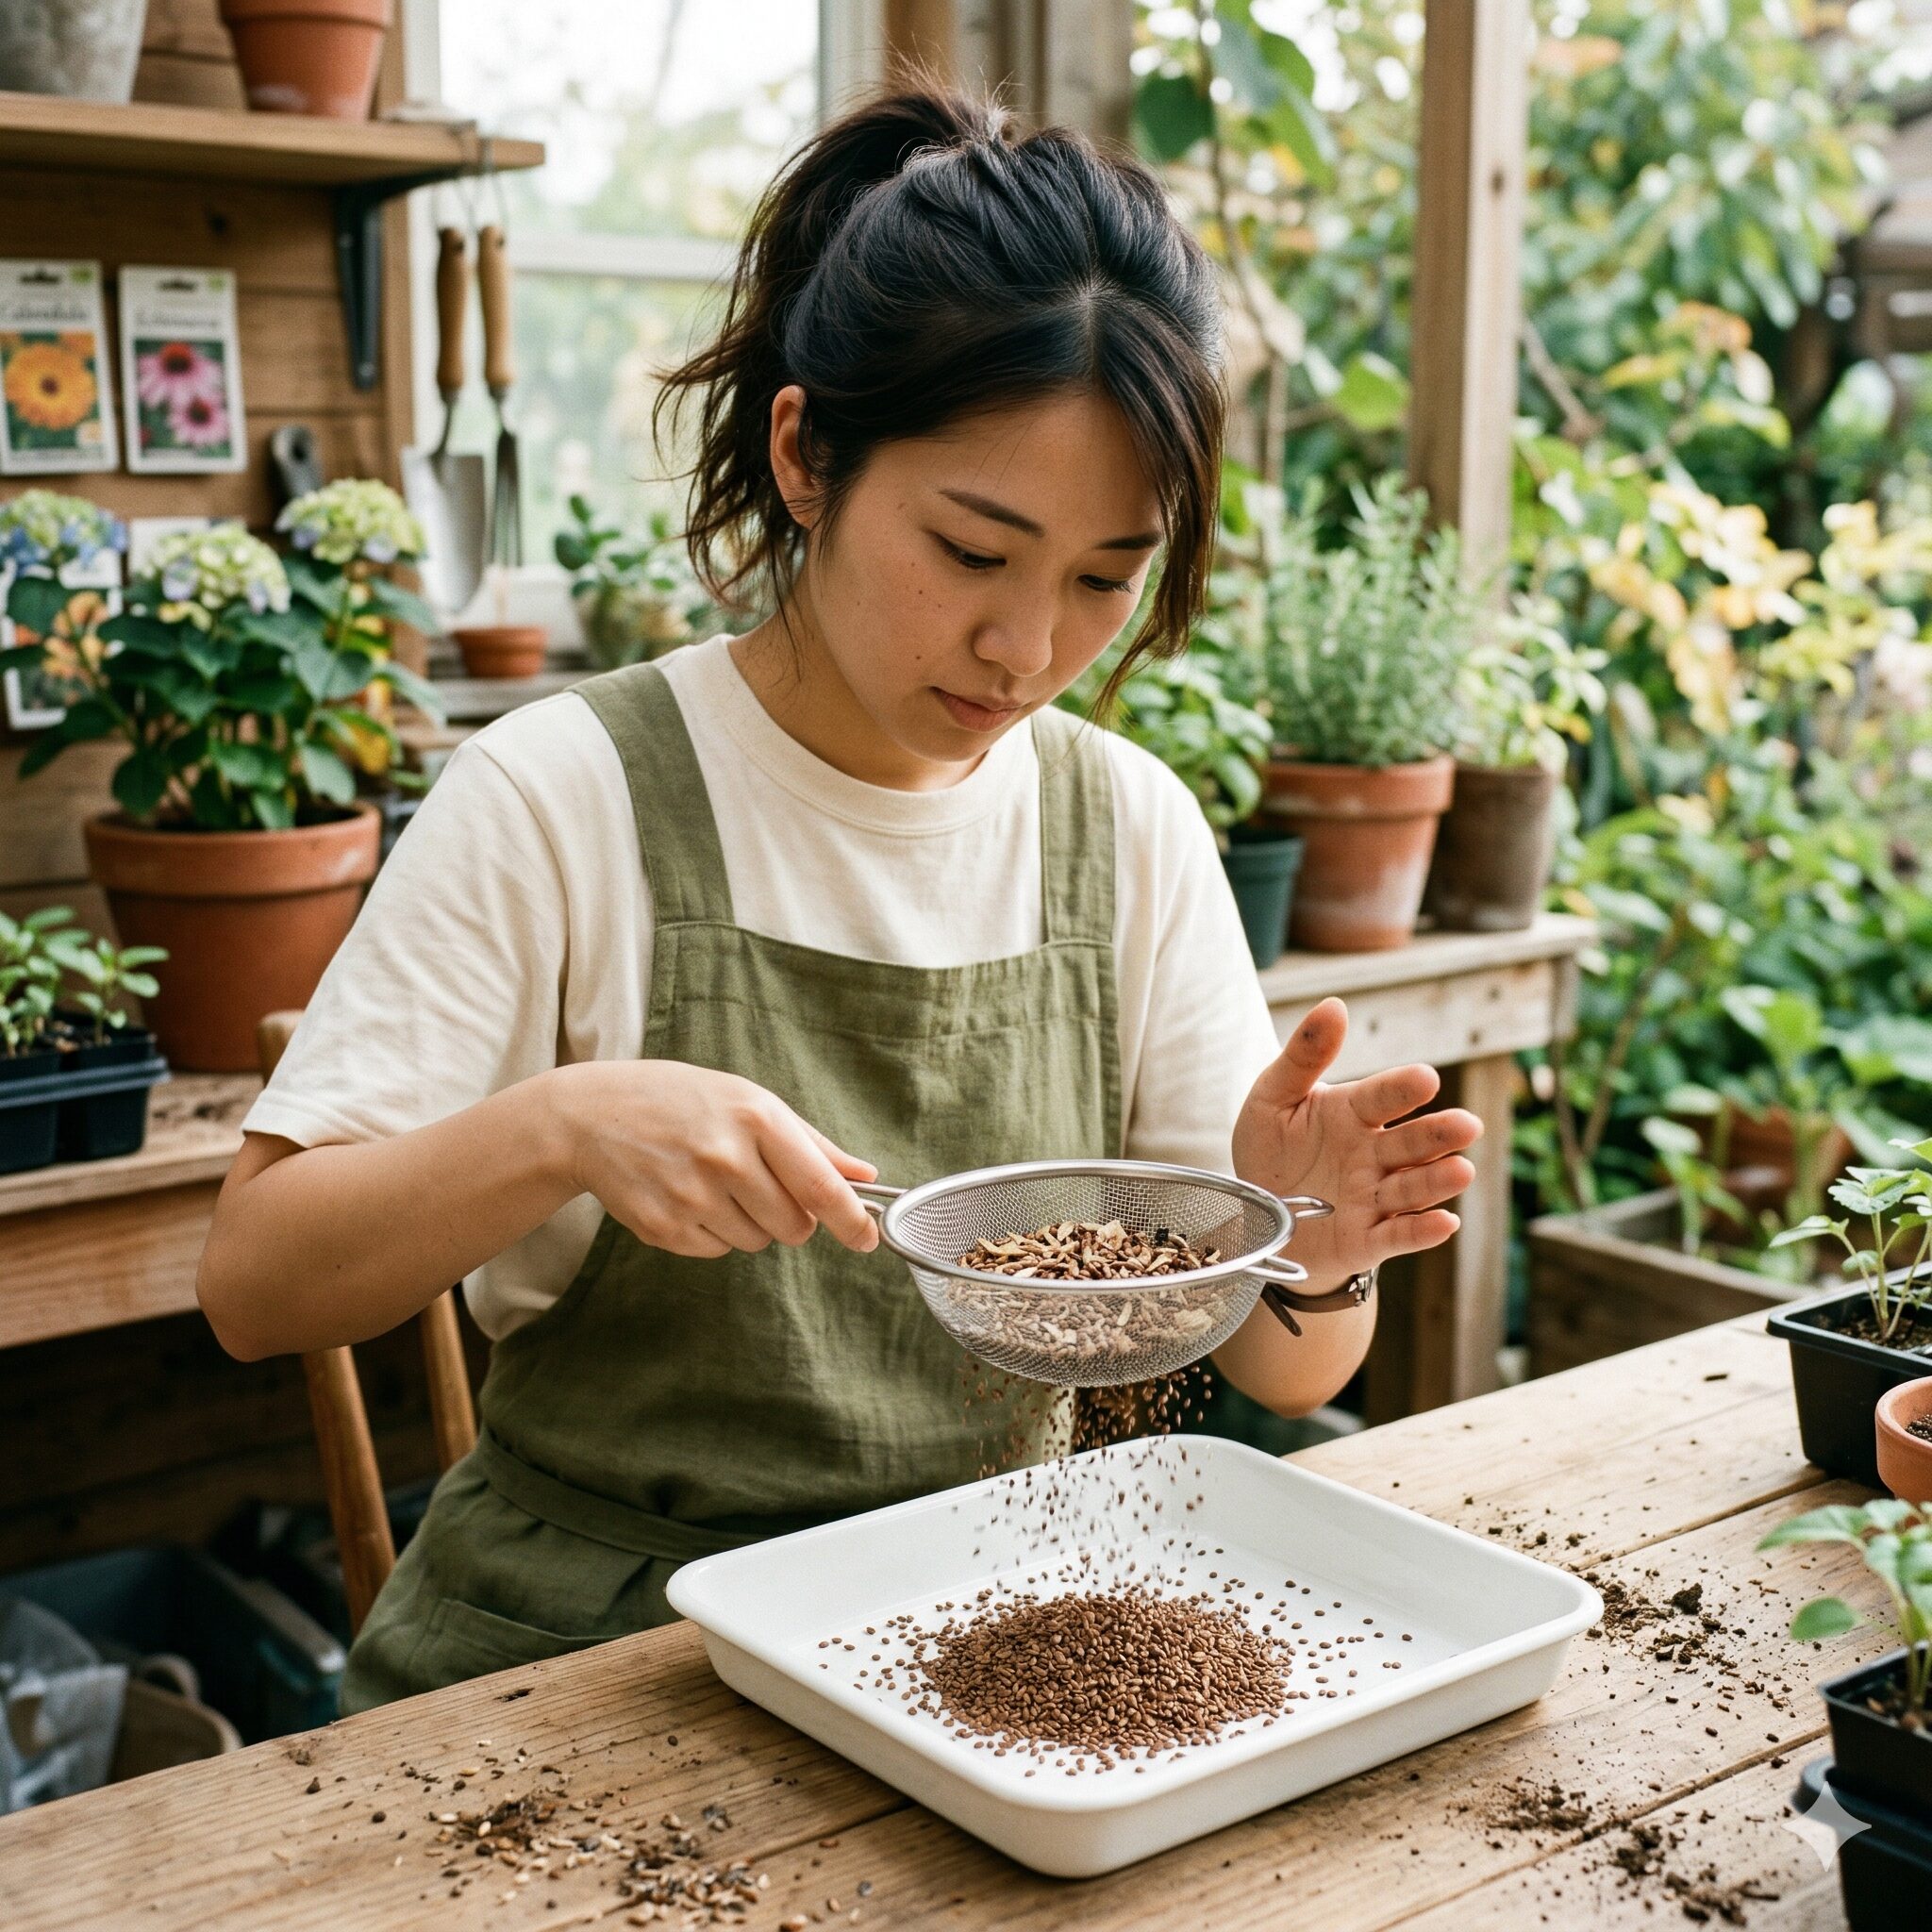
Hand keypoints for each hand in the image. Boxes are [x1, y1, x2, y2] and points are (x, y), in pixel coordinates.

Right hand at [547, 1060, 880, 1258]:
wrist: (592, 1115)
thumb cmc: (681, 1102)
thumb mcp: (748, 1101)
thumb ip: (810, 1143)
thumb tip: (864, 1175)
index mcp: (756, 1118)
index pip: (820, 1186)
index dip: (852, 1220)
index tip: (869, 1237)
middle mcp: (725, 1157)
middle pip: (794, 1226)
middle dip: (792, 1217)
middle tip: (760, 1186)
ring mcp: (691, 1195)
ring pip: (756, 1242)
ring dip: (749, 1223)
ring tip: (714, 1183)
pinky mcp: (663, 1227)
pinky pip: (717, 1251)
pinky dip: (712, 1233)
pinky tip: (686, 1196)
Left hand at [1231, 998, 1480, 1286]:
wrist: (1256, 1214)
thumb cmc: (1271, 1149)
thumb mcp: (1273, 1098)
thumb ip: (1303, 1057)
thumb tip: (1334, 1005)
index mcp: (1353, 1113)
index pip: (1382, 1097)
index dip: (1402, 1089)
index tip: (1425, 1079)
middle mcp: (1372, 1154)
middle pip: (1410, 1143)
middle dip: (1438, 1135)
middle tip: (1466, 1126)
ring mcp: (1373, 1198)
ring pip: (1411, 1188)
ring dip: (1436, 1181)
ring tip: (1461, 1171)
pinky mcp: (1366, 1239)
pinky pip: (1396, 1236)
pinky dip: (1420, 1232)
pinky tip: (1445, 1223)